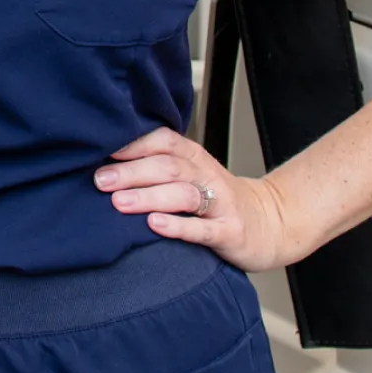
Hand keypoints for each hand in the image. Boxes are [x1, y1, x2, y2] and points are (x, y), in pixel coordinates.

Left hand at [95, 126, 289, 272]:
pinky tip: (154, 225)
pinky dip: (178, 226)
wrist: (270, 223)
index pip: (164, 140)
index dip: (133, 143)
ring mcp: (221, 203)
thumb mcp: (192, 175)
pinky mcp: (230, 232)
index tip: (102, 150)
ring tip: (119, 202)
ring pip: (183, 194)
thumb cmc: (218, 199)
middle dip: (132, 172)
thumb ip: (159, 167)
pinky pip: (203, 228)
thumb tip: (105, 166)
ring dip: (149, 196)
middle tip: (100, 181)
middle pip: (168, 166)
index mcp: (194, 158)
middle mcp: (206, 175)